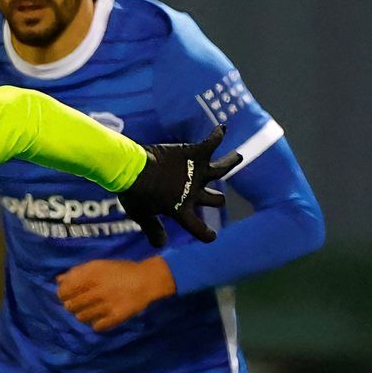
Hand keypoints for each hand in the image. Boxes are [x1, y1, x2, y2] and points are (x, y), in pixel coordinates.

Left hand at [57, 257, 175, 331]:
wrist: (147, 280)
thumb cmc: (121, 271)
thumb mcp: (98, 265)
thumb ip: (77, 271)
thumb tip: (58, 280)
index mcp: (90, 276)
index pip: (64, 291)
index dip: (63, 295)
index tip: (66, 295)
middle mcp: (96, 291)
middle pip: (71, 306)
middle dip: (71, 306)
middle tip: (79, 304)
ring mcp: (106, 305)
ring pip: (81, 317)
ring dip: (82, 315)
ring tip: (90, 310)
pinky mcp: (116, 317)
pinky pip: (97, 326)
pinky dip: (96, 324)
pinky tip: (101, 318)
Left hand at [116, 126, 239, 247]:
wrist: (133, 169)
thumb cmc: (135, 193)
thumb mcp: (141, 215)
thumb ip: (153, 229)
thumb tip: (161, 244)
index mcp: (182, 211)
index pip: (199, 229)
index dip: (206, 234)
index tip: (211, 235)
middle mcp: (194, 193)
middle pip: (215, 199)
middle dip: (216, 199)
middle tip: (218, 198)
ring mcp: (197, 173)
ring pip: (222, 169)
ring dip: (230, 162)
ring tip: (238, 156)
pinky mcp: (193, 154)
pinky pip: (211, 143)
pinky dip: (217, 135)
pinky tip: (221, 128)